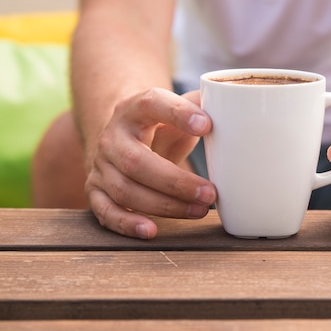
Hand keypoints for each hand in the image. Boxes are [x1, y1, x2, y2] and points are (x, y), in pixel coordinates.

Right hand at [85, 88, 216, 238]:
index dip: (177, 114)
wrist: (123, 136)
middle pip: (136, 161)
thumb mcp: (178, 109)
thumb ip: (203, 103)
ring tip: (200, 210)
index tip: (207, 126)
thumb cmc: (162, 125)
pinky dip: (126, 224)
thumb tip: (235, 99)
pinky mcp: (95, 191)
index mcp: (134, 109)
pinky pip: (105, 212)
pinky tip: (152, 231)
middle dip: (176, 182)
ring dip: (164, 205)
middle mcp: (112, 137)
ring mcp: (101, 166)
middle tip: (211, 193)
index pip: (151, 104)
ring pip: (125, 190)